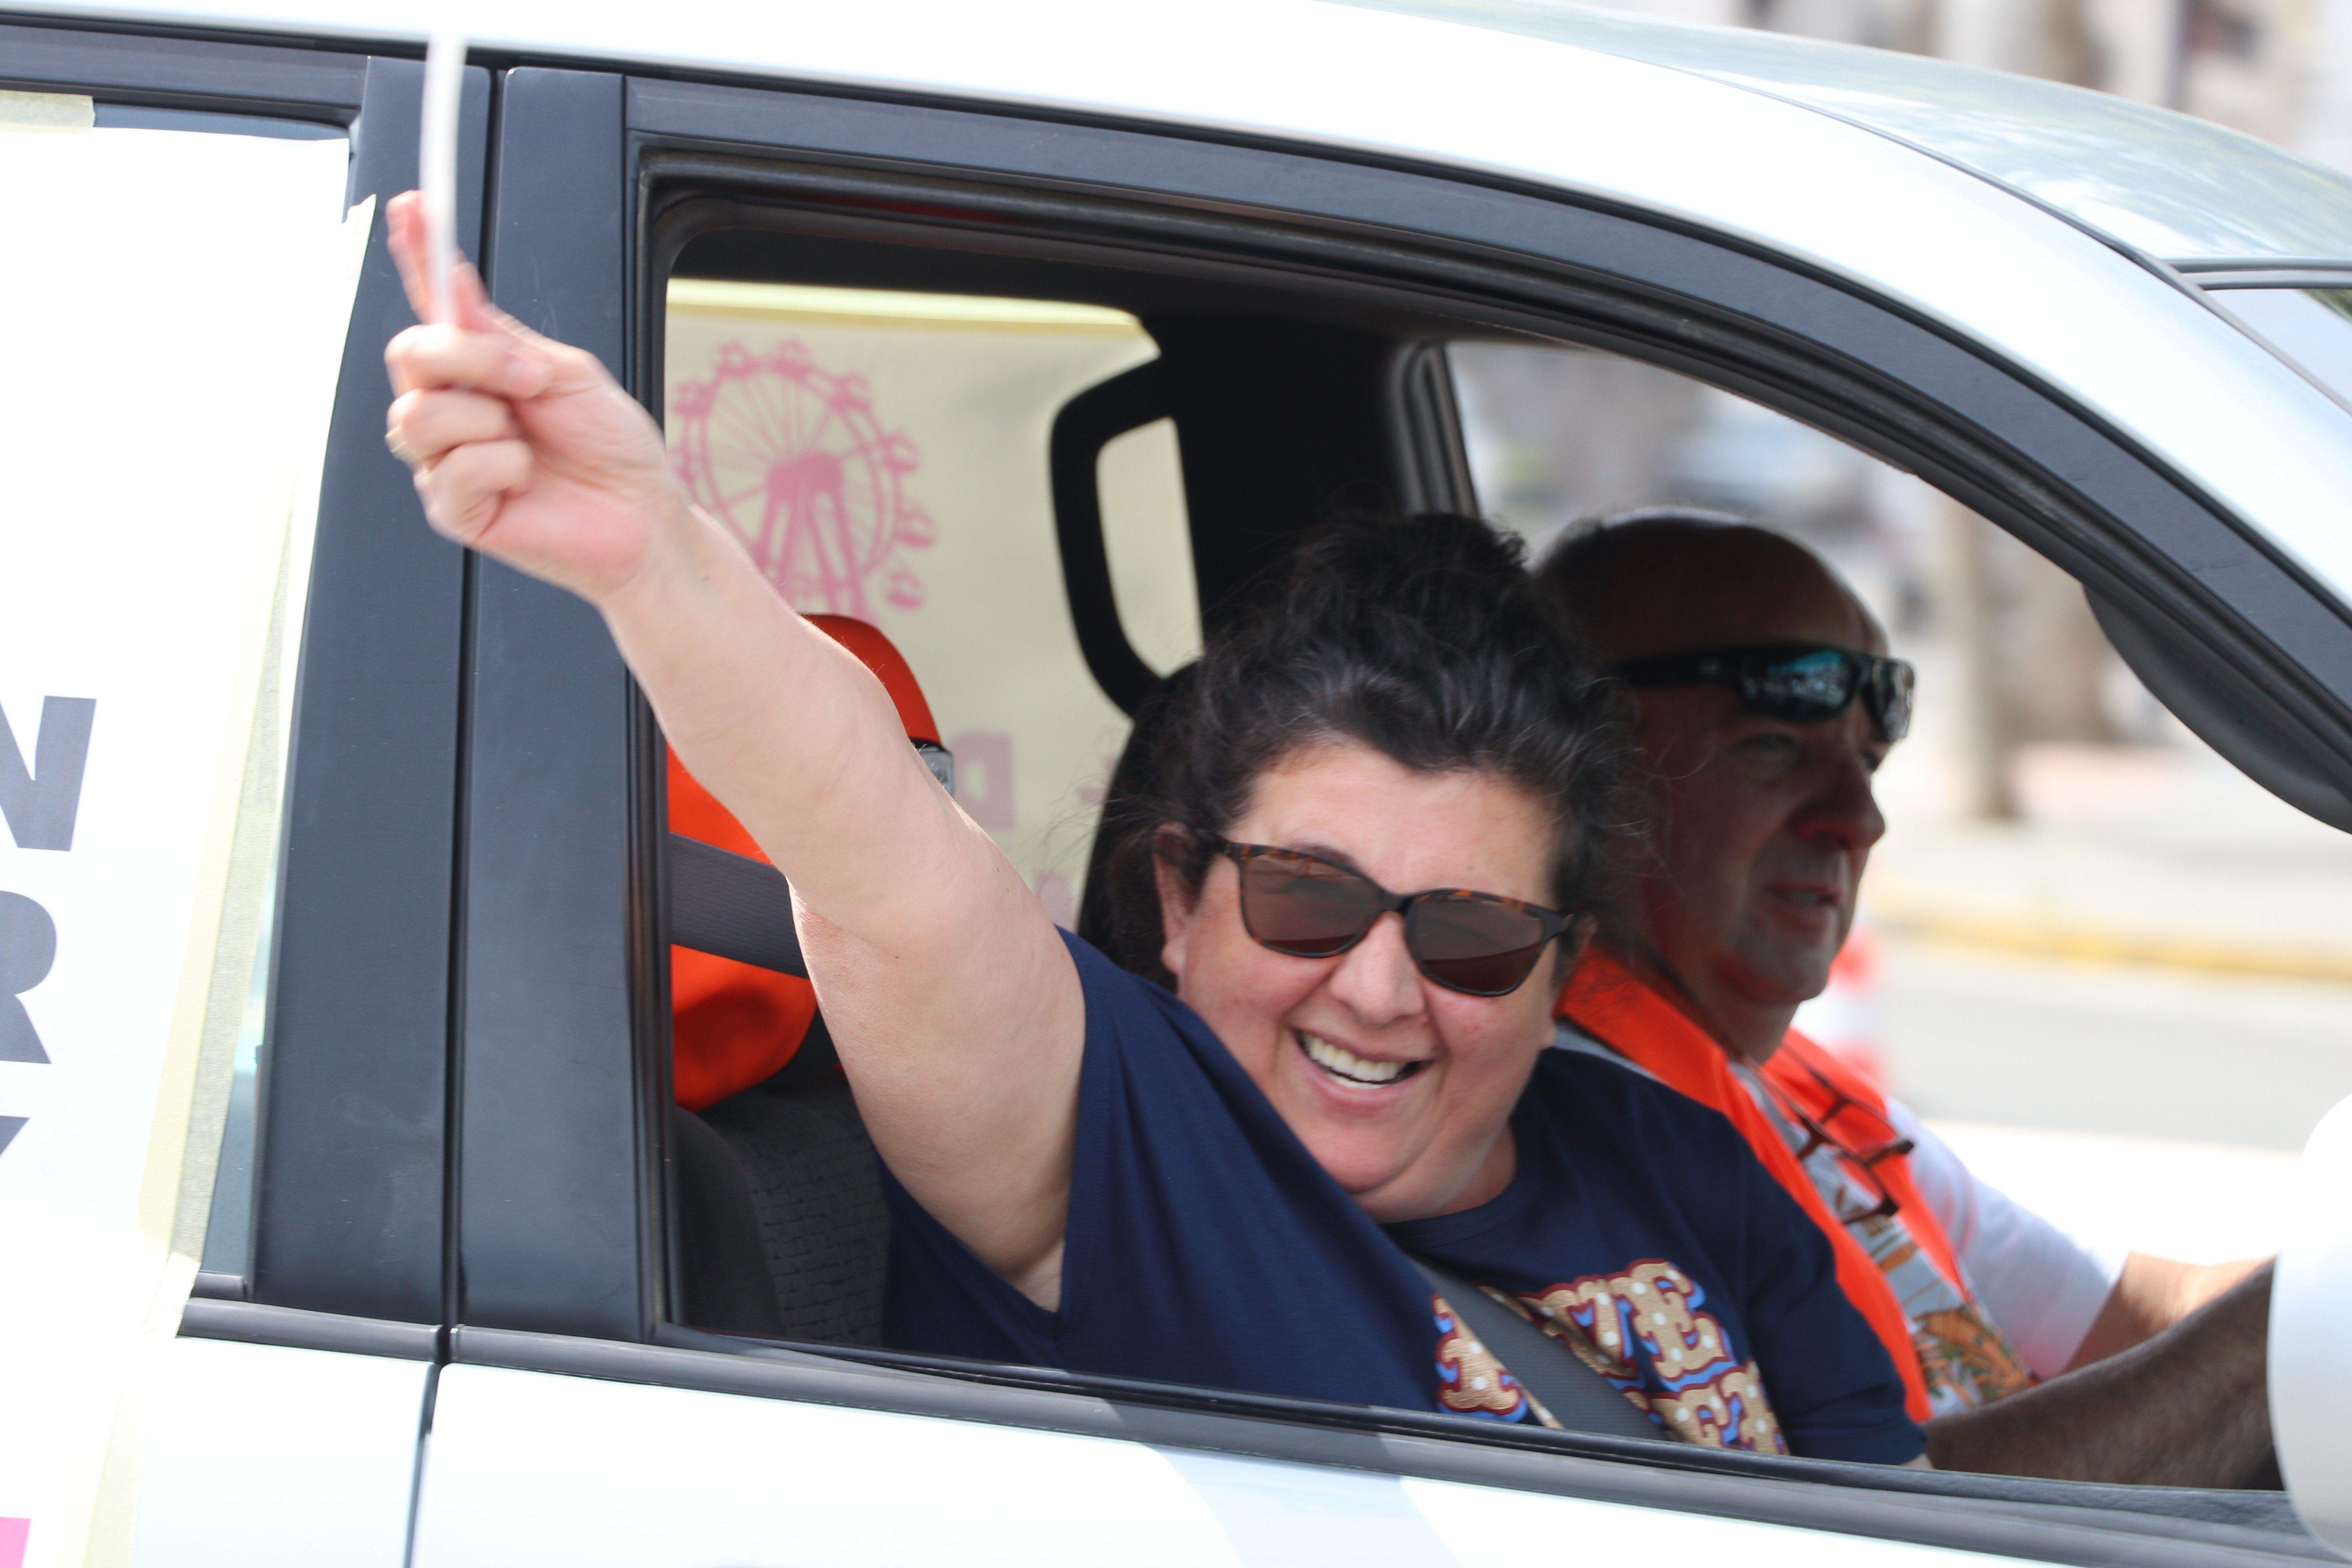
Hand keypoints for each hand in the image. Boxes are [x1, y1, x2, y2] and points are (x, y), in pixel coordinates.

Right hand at [382, 191, 681, 602]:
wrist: (646, 514)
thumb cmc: (612, 447)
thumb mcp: (566, 374)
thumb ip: (502, 337)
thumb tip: (453, 286)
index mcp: (478, 372)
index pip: (432, 309)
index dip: (419, 257)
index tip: (414, 208)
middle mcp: (451, 411)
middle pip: (409, 356)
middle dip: (471, 358)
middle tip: (531, 379)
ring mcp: (445, 461)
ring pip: (418, 416)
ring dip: (488, 417)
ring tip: (529, 439)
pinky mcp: (455, 509)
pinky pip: (452, 471)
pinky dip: (500, 466)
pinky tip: (526, 478)